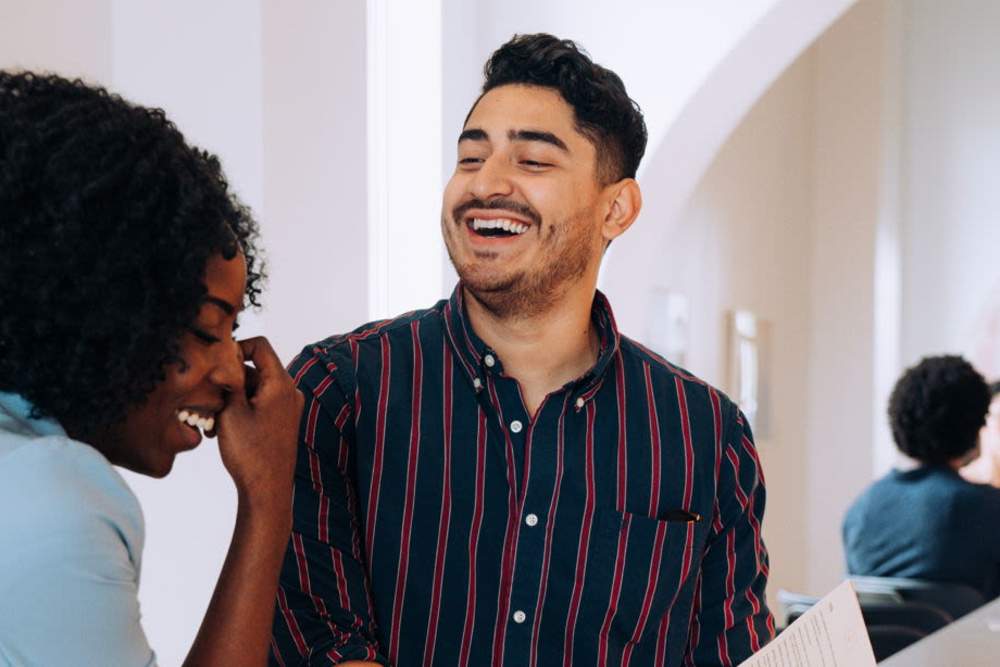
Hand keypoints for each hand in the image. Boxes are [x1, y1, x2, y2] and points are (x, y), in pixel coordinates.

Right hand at [215, 336, 303, 505]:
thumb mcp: (231, 410)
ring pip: (255, 388)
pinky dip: (242, 408)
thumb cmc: (250, 452)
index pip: (260, 346)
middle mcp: (290, 391)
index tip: (216, 363)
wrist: (267, 489)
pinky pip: (261, 403)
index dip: (236, 347)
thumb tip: (225, 360)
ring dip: (233, 397)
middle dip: (231, 380)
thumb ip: (229, 380)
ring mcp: (289, 407)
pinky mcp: (284, 420)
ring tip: (215, 420)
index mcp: (281, 383)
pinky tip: (225, 428)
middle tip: (210, 399)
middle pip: (256, 369)